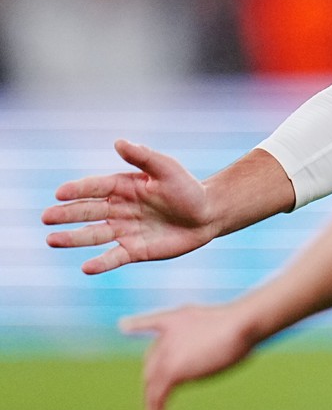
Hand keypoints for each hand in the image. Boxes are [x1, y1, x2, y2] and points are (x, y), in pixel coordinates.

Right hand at [44, 140, 218, 273]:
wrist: (207, 215)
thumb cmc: (187, 188)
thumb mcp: (167, 169)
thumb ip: (144, 157)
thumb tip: (119, 142)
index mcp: (122, 186)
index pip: (95, 187)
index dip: (77, 190)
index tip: (60, 193)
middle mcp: (118, 208)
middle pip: (88, 211)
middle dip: (67, 214)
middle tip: (46, 217)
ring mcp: (124, 230)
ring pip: (93, 235)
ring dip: (73, 238)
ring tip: (52, 240)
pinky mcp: (134, 250)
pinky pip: (114, 257)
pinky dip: (101, 263)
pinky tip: (86, 267)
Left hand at [121, 303, 258, 409]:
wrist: (241, 324)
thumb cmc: (243, 323)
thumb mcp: (224, 320)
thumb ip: (212, 333)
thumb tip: (206, 344)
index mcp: (176, 318)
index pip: (153, 327)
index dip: (141, 333)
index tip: (126, 327)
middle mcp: (166, 336)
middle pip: (151, 366)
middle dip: (153, 385)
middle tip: (158, 404)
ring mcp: (167, 354)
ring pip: (151, 386)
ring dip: (152, 406)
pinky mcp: (171, 372)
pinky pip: (157, 398)